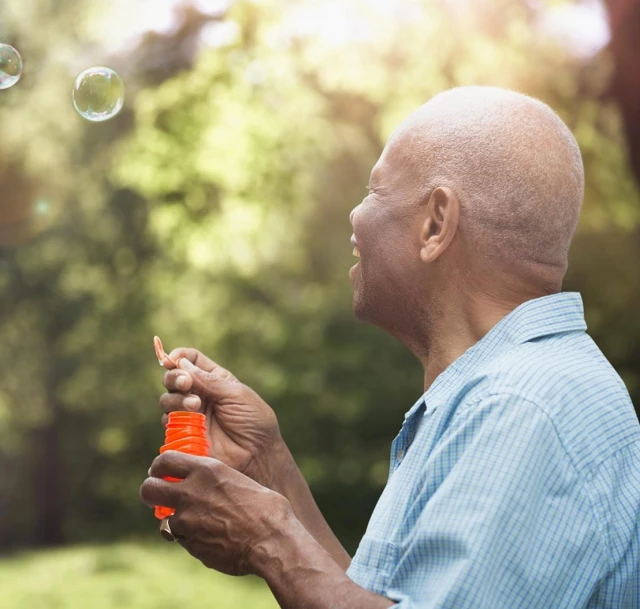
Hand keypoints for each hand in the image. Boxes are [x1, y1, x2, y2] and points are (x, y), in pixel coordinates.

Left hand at [139, 451, 291, 575]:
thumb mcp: (236, 479)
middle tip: (160, 495)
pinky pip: (181, 538)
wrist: (271, 540)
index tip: (162, 471)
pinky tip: (211, 537)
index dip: (159, 466)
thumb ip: (212, 481)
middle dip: (151, 491)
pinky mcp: (189, 544)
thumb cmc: (265, 507)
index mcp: (205, 470)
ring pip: (165, 519)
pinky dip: (190, 537)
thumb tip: (201, 485)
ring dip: (177, 520)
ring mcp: (187, 520)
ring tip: (199, 522)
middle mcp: (190, 492)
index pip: (165, 460)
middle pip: (148, 489)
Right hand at [159, 348, 284, 487]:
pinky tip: (189, 421)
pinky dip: (173, 419)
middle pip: (173, 378)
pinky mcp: (183, 435)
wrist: (257, 455)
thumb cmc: (254, 422)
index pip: (191, 360)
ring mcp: (190, 415)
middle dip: (174, 377)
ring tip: (196, 406)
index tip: (172, 359)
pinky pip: (167, 423)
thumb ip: (208, 380)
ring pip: (167, 399)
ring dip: (176, 399)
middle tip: (186, 384)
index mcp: (215, 379)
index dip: (179, 357)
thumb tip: (181, 363)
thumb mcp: (236, 394)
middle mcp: (199, 395)